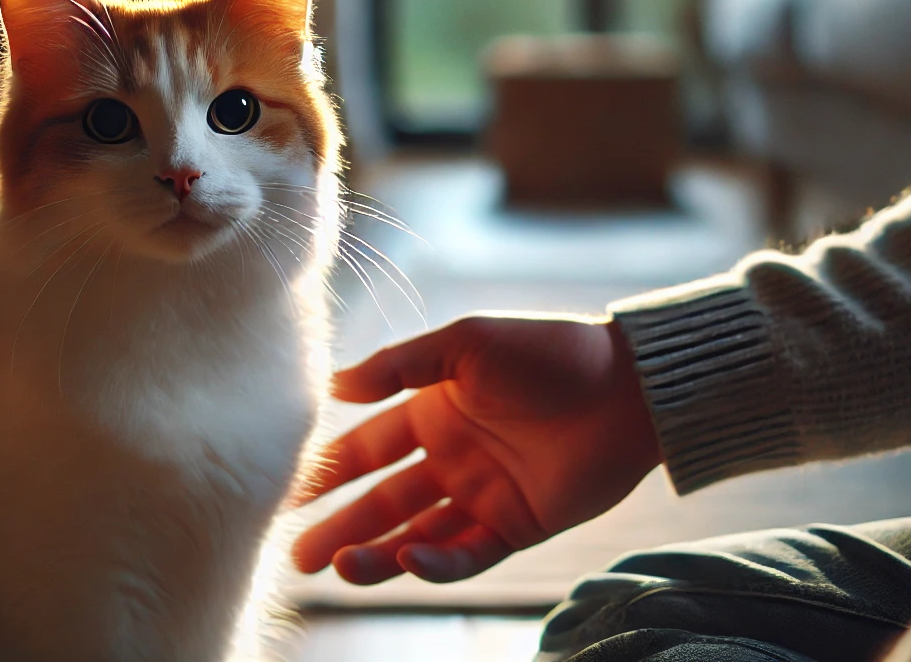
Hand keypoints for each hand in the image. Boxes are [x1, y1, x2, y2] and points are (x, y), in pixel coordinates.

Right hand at [292, 313, 662, 584]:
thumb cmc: (547, 352)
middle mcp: (451, 457)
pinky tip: (406, 559)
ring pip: (415, 535)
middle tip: (296, 554)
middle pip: (382, 501)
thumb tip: (333, 388)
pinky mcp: (517, 526)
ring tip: (337, 568)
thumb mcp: (464, 343)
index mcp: (434, 411)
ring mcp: (483, 496)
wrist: (625, 385)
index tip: (285, 493)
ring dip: (375, 553)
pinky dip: (434, 563)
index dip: (326, 471)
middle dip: (339, 526)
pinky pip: (466, 554)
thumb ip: (399, 365)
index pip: (367, 448)